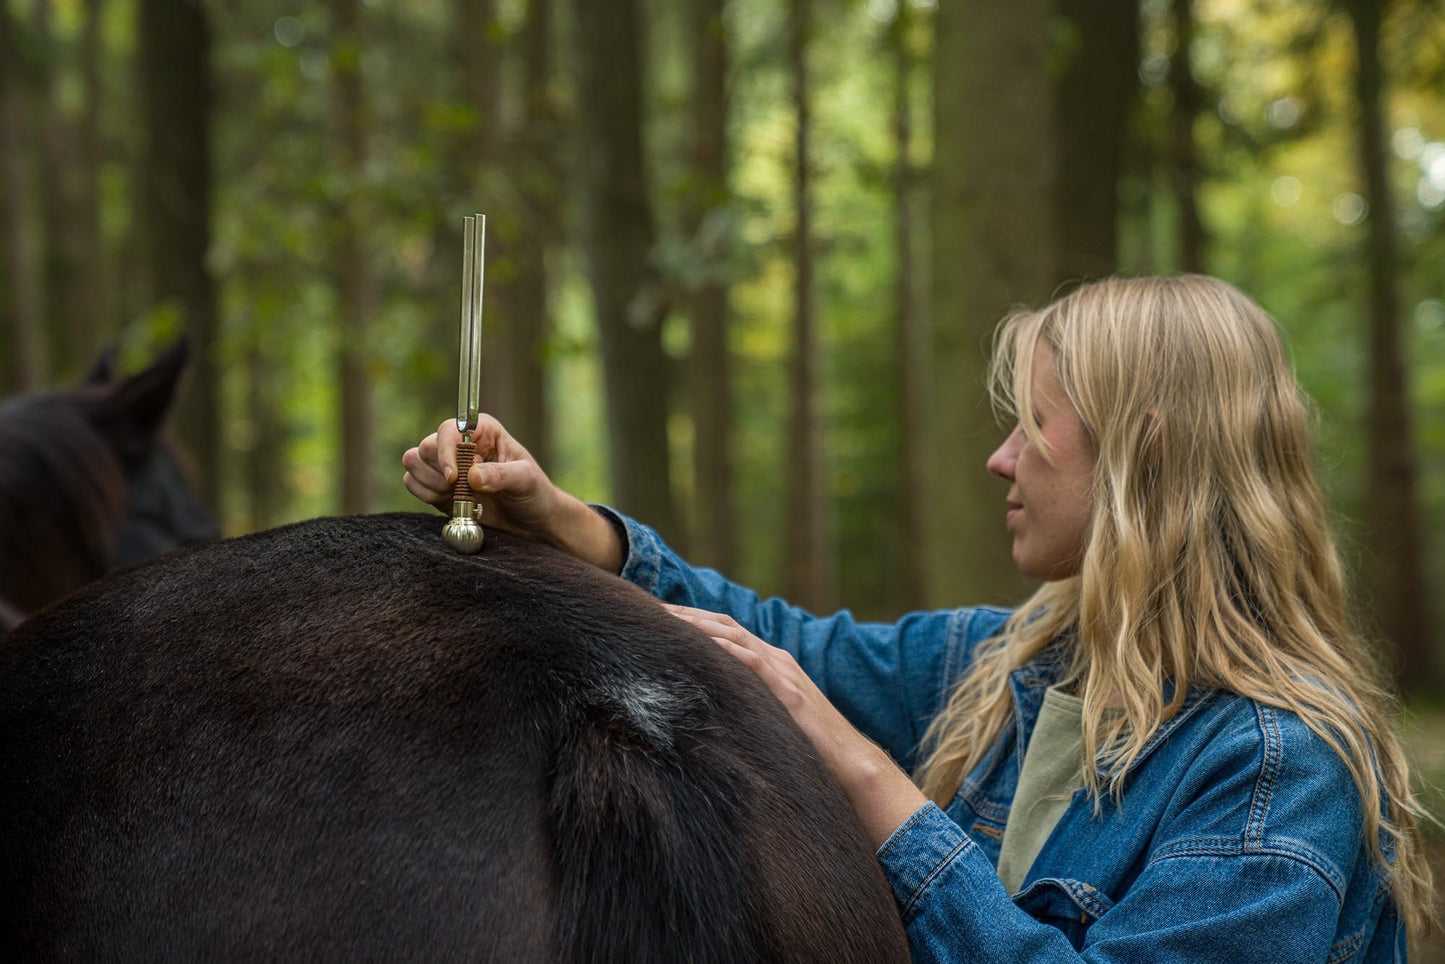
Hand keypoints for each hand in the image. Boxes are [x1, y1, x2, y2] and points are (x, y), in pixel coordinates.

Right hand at [402, 416, 623, 571]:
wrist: (533, 522)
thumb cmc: (535, 493)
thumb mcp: (526, 480)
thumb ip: (501, 475)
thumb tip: (472, 476)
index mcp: (483, 431)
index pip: (450, 429)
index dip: (446, 451)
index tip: (454, 477)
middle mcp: (460, 444)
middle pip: (426, 447)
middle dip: (439, 472)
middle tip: (462, 490)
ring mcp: (447, 465)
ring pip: (414, 463)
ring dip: (431, 483)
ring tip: (460, 498)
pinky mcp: (438, 487)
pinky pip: (412, 483)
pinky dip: (425, 495)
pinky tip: (451, 504)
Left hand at [664, 604, 927, 847]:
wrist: (849, 762)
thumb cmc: (807, 745)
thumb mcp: (769, 715)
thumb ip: (744, 703)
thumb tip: (704, 707)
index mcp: (770, 663)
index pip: (725, 632)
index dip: (692, 621)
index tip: (658, 617)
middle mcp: (775, 659)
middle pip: (724, 625)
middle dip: (687, 614)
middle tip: (648, 608)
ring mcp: (783, 672)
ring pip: (735, 635)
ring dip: (699, 624)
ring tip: (666, 618)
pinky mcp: (788, 691)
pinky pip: (754, 662)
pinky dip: (727, 649)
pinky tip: (703, 643)